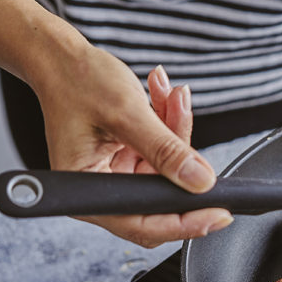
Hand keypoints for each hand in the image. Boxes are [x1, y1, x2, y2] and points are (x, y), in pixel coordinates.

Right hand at [32, 43, 232, 246]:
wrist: (63, 56)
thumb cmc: (76, 80)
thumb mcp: (126, 113)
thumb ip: (165, 150)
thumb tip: (200, 181)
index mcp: (87, 189)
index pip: (143, 224)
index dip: (184, 223)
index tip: (219, 215)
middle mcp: (102, 187)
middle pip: (160, 199)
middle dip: (184, 167)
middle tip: (205, 155)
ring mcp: (118, 172)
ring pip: (169, 172)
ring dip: (178, 134)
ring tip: (174, 99)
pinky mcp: (130, 156)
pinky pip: (165, 152)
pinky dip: (171, 126)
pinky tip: (166, 100)